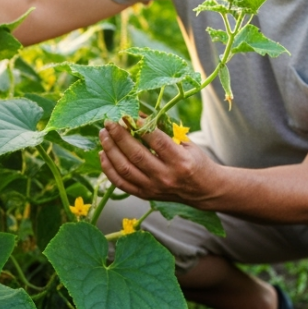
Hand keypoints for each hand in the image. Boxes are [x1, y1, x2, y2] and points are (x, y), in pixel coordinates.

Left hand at [98, 120, 221, 204]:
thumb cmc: (196, 162)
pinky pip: (120, 183)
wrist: (204, 190)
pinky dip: (108, 169)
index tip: (128, 114)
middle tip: (109, 122)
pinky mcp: (145, 195)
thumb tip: (138, 113)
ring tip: (103, 134)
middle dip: (119, 136)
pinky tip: (103, 154)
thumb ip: (163, 130)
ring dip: (110, 150)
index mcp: (180, 161)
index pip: (157, 142)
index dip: (140, 126)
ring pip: (125, 169)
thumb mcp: (186, 143)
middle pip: (136, 155)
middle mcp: (165, 177)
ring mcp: (153, 188)